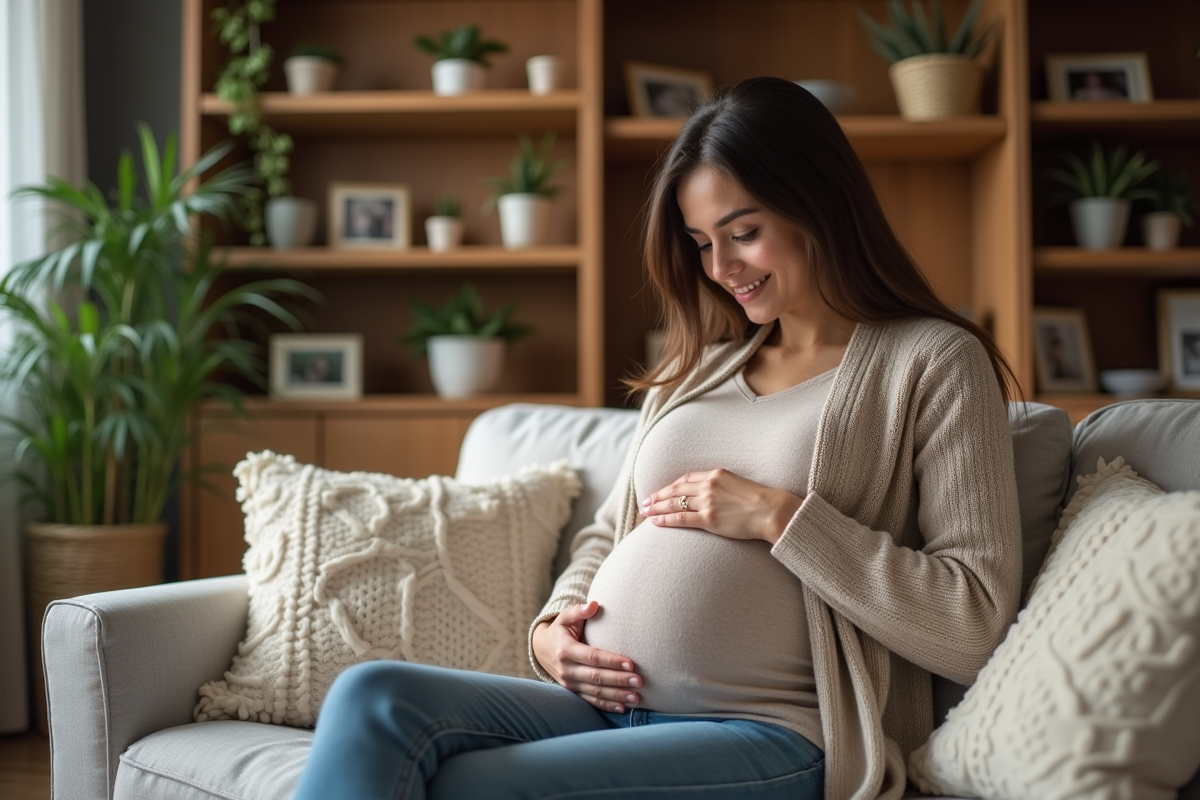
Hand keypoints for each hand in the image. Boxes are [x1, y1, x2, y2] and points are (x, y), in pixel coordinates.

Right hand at [531, 601, 642, 712]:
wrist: (541, 650)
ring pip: (595, 692)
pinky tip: (623, 708)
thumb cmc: (560, 630)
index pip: (593, 657)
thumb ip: (579, 610)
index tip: (631, 664)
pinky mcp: (573, 692)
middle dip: (619, 680)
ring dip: (617, 696)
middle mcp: (566, 669)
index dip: (612, 661)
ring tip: (636, 698)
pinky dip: (607, 705)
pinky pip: (591, 701)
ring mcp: (569, 683)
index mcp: (566, 650)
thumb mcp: (565, 617)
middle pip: (596, 677)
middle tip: (640, 681)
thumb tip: (594, 604)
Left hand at [640, 469, 802, 543]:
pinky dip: (665, 520)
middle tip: (646, 501)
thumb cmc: (762, 501)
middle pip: (676, 489)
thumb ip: (723, 487)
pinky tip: (655, 522)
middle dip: (658, 496)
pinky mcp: (709, 518)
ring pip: (674, 503)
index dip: (671, 486)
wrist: (773, 511)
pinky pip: (680, 518)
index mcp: (717, 474)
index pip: (686, 478)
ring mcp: (708, 502)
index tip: (662, 491)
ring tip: (646, 512)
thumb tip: (713, 496)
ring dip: (657, 508)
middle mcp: (709, 485)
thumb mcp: (740, 485)